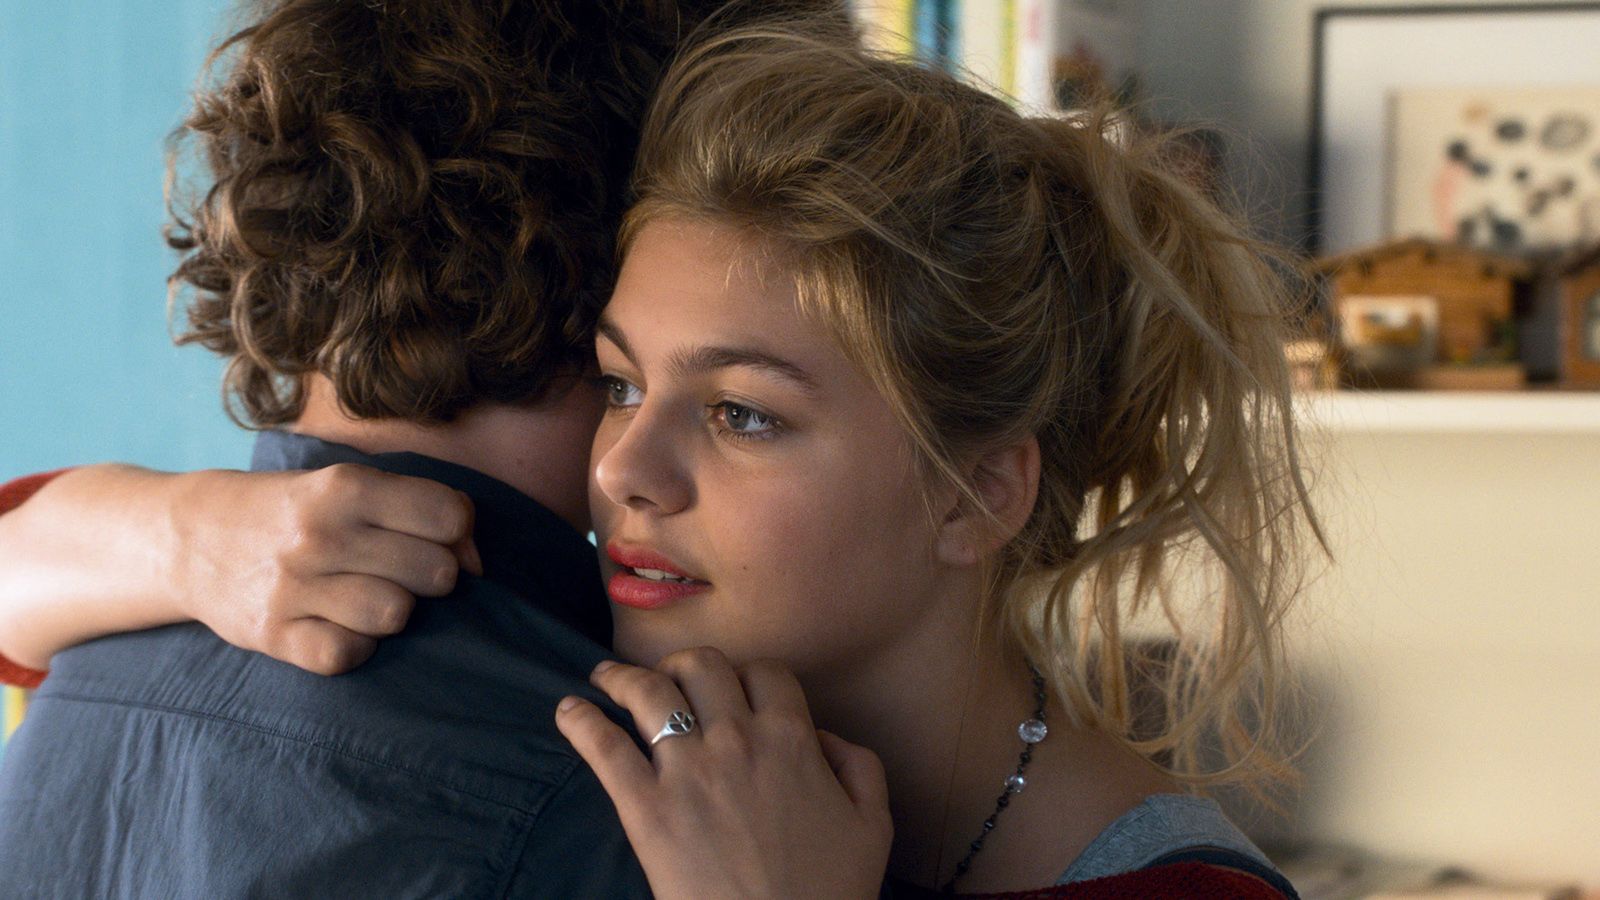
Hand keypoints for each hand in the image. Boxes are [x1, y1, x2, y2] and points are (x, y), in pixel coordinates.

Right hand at [173, 464, 480, 674]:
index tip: (435, 540)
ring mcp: (291, 586)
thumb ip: (416, 508)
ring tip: (369, 598)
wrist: (189, 536)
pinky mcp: (270, 634)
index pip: (449, 515)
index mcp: (345, 487)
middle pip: (434, 572)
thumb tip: (476, 561)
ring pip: (395, 614)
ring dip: (394, 612)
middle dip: (431, 576)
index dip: (458, 533)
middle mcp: (319, 534)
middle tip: (400, 572)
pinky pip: (345, 655)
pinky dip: (354, 647)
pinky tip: (340, 627)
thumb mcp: (346, 487)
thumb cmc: (293, 511)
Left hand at [555, 647, 892, 899]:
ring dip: (622, 676)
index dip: (749, 674)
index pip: (765, 673)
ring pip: (648, 692)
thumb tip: (823, 736)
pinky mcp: (645, 809)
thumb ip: (859, 765)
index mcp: (792, 738)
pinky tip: (567, 711)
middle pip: (701, 667)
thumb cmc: (830, 892)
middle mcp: (737, 740)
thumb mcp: (873, 825)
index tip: (734, 687)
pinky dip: (580, 722)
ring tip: (604, 678)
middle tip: (668, 678)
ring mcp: (687, 771)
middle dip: (683, 665)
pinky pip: (604, 749)